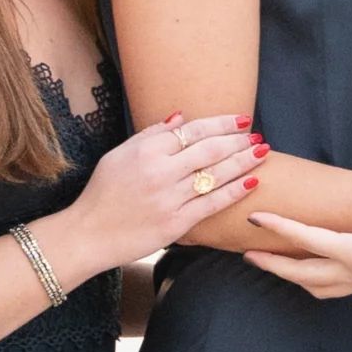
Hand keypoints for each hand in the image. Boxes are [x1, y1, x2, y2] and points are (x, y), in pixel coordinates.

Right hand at [71, 111, 262, 268]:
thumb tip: (180, 117)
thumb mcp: (118, 155)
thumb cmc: (102, 193)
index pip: (194, 130)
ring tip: (262, 152)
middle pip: (210, 149)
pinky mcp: (177, 222)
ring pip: (217, 174)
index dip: (222, 123)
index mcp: (147, 150)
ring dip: (244, 161)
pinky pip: (213, 203)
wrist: (89, 234)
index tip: (241, 119)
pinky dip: (235, 191)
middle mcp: (161, 171)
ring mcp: (170, 197)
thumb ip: (150, 135)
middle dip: (239, 140)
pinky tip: (252, 181)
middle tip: (257, 135)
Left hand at [251, 169, 351, 310]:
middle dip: (272, 263)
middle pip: (300, 272)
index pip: (306, 238)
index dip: (278, 226)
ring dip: (292, 277)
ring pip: (315, 286)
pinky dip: (315, 281)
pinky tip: (318, 273)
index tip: (254, 217)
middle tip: (247, 253)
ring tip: (276, 266)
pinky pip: (333, 288)